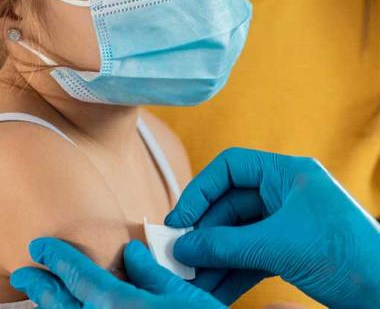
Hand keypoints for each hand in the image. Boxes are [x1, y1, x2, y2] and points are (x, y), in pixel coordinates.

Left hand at [10, 237, 224, 308]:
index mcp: (119, 305)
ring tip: (42, 295)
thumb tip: (133, 253)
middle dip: (41, 287)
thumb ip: (153, 274)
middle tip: (25, 272)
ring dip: (51, 306)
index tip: (40, 247)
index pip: (79, 275)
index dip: (57, 258)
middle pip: (61, 304)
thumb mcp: (183, 296)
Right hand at [166, 148, 379, 308]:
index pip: (232, 166)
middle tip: (176, 259)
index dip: (200, 191)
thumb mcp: (277, 246)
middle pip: (231, 204)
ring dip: (214, 257)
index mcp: (290, 173)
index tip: (178, 222)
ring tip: (188, 282)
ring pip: (240, 234)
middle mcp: (288, 192)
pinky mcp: (293, 248)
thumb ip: (226, 244)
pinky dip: (232, 272)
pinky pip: (253, 255)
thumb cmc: (341, 253)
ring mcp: (290, 221)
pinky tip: (212, 291)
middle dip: (204, 233)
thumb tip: (182, 244)